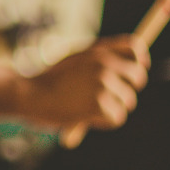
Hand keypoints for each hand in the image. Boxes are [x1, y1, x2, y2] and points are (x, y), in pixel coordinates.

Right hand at [20, 34, 148, 129]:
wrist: (30, 94)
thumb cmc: (50, 78)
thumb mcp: (76, 58)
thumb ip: (101, 57)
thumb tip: (132, 62)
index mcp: (98, 51)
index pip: (135, 48)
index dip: (139, 60)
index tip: (133, 71)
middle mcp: (104, 65)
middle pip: (138, 76)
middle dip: (128, 88)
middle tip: (110, 96)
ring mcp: (102, 85)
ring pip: (127, 101)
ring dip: (112, 107)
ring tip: (87, 106)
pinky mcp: (99, 105)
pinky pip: (116, 118)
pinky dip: (103, 121)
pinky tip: (85, 116)